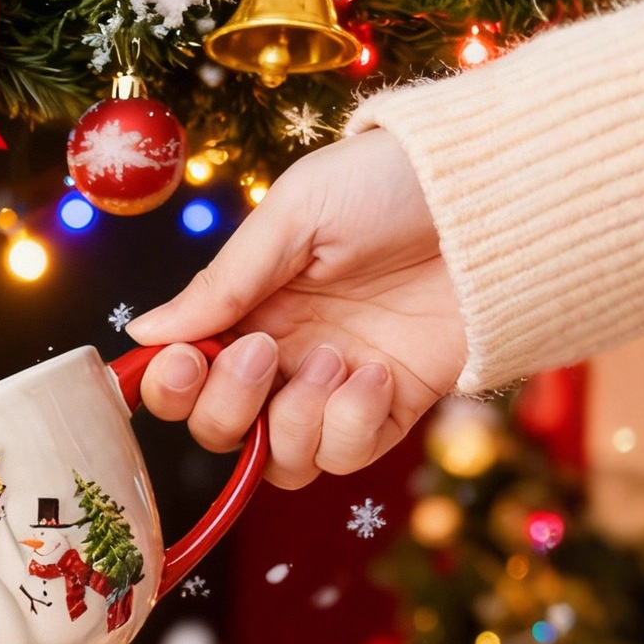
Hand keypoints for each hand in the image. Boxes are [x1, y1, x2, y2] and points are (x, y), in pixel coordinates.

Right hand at [125, 131, 467, 488]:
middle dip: (229, 406)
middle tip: (262, 351)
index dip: (170, 387)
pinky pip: (347, 456)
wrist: (500, 193)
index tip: (184, 360)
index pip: (185, 377)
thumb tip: (143, 331)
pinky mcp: (393, 409)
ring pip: (281, 462)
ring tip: (336, 358)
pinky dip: (351, 424)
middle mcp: (285, 357)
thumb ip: (222, 282)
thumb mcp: (296, 214)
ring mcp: (337, 390)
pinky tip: (376, 373)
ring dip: (296, 420)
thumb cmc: (394, 182)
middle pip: (223, 433)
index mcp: (251, 308)